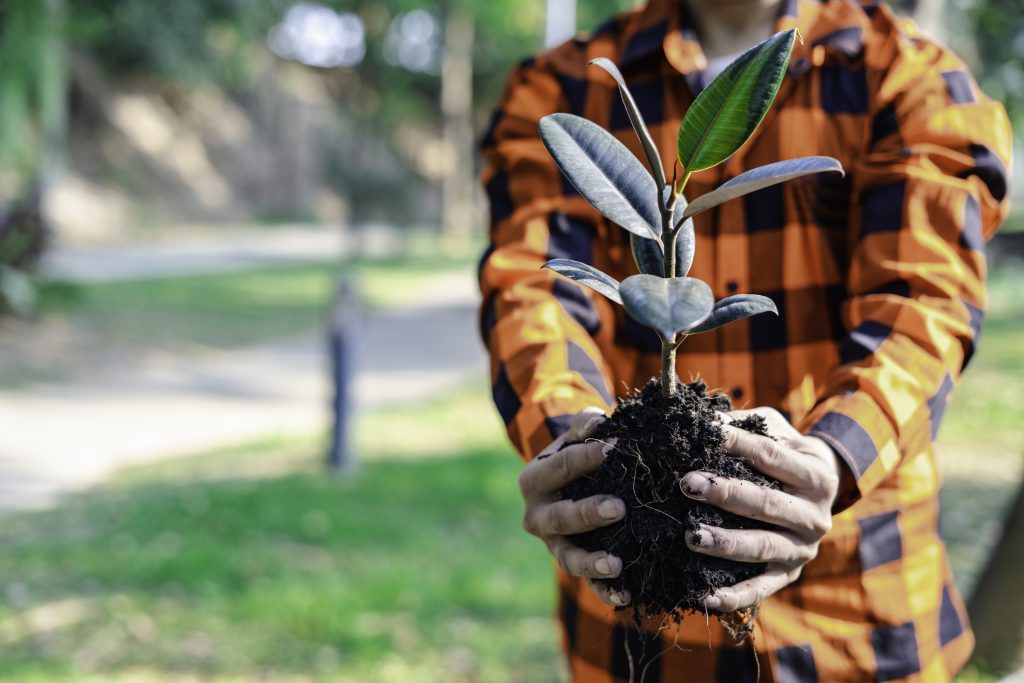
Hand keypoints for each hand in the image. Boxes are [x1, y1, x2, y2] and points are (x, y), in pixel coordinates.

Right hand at [519, 408, 630, 606]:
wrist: (569, 485)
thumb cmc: (578, 455)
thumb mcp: (577, 437)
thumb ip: (586, 425)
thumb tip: (599, 422)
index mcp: (534, 480)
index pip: (560, 467)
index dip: (586, 458)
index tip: (616, 449)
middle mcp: (537, 517)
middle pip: (561, 517)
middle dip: (588, 513)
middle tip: (619, 507)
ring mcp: (554, 545)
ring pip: (569, 558)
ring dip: (593, 562)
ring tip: (617, 564)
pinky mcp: (573, 566)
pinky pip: (588, 584)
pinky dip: (605, 591)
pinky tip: (627, 593)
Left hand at [679, 407, 840, 611]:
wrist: (823, 489)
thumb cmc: (785, 452)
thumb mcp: (775, 430)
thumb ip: (744, 424)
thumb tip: (701, 417)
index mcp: (814, 475)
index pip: (770, 456)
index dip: (735, 444)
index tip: (702, 434)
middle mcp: (815, 515)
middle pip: (765, 503)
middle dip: (724, 493)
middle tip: (687, 483)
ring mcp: (802, 549)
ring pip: (761, 547)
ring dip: (725, 543)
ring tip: (691, 535)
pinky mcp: (788, 575)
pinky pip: (760, 589)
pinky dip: (732, 596)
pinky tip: (703, 595)